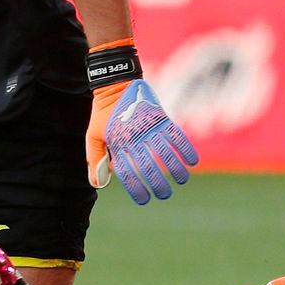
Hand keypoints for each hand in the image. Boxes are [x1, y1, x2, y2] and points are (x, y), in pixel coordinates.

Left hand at [86, 78, 198, 203]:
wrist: (114, 85)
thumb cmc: (103, 114)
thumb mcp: (92, 135)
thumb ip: (95, 159)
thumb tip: (98, 184)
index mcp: (116, 143)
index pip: (127, 172)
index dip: (136, 188)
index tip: (143, 200)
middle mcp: (134, 137)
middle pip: (148, 166)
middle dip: (158, 183)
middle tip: (164, 195)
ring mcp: (148, 127)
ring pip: (165, 152)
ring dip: (175, 168)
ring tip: (181, 181)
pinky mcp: (160, 117)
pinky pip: (176, 135)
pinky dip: (185, 148)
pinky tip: (192, 161)